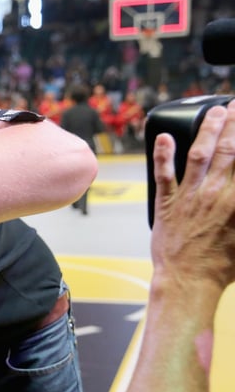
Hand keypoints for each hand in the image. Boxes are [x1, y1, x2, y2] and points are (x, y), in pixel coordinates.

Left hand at [151, 100, 234, 288]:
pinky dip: (163, 153)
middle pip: (231, 149)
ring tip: (216, 111)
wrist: (188, 281)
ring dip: (208, 129)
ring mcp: (190, 196)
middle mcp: (217, 192)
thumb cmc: (223, 265)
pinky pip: (164, 173)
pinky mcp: (166, 203)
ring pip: (200, 153)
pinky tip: (163, 136)